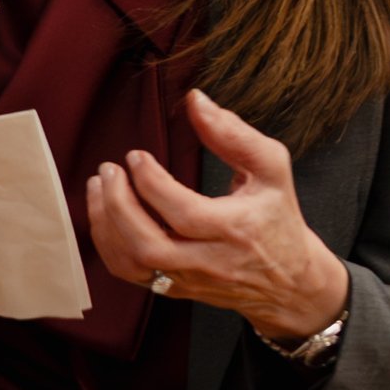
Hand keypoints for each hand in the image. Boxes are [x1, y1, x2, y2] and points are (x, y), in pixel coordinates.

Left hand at [85, 87, 347, 342]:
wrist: (291, 281)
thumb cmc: (278, 216)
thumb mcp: (271, 169)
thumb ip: (234, 134)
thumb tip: (195, 100)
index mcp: (237, 230)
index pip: (185, 213)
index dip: (152, 183)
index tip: (135, 155)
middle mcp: (211, 262)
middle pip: (150, 245)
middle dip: (118, 206)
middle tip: (108, 171)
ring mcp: (190, 280)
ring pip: (134, 264)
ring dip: (105, 225)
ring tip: (99, 187)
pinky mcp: (176, 290)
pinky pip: (131, 275)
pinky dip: (108, 245)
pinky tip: (105, 214)